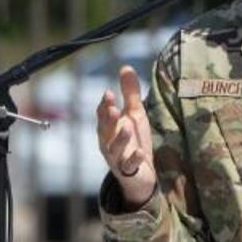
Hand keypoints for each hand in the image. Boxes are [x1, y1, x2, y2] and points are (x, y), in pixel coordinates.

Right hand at [96, 65, 156, 205]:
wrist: (139, 175)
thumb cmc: (134, 141)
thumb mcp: (134, 115)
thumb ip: (130, 93)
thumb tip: (125, 67)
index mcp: (108, 129)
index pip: (102, 116)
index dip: (104, 106)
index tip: (109, 93)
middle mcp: (108, 143)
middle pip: (104, 131)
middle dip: (108, 120)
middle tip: (113, 108)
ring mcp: (117, 159)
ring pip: (114, 149)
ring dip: (120, 139)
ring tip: (128, 127)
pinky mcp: (128, 172)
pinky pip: (129, 166)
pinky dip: (133, 160)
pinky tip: (139, 152)